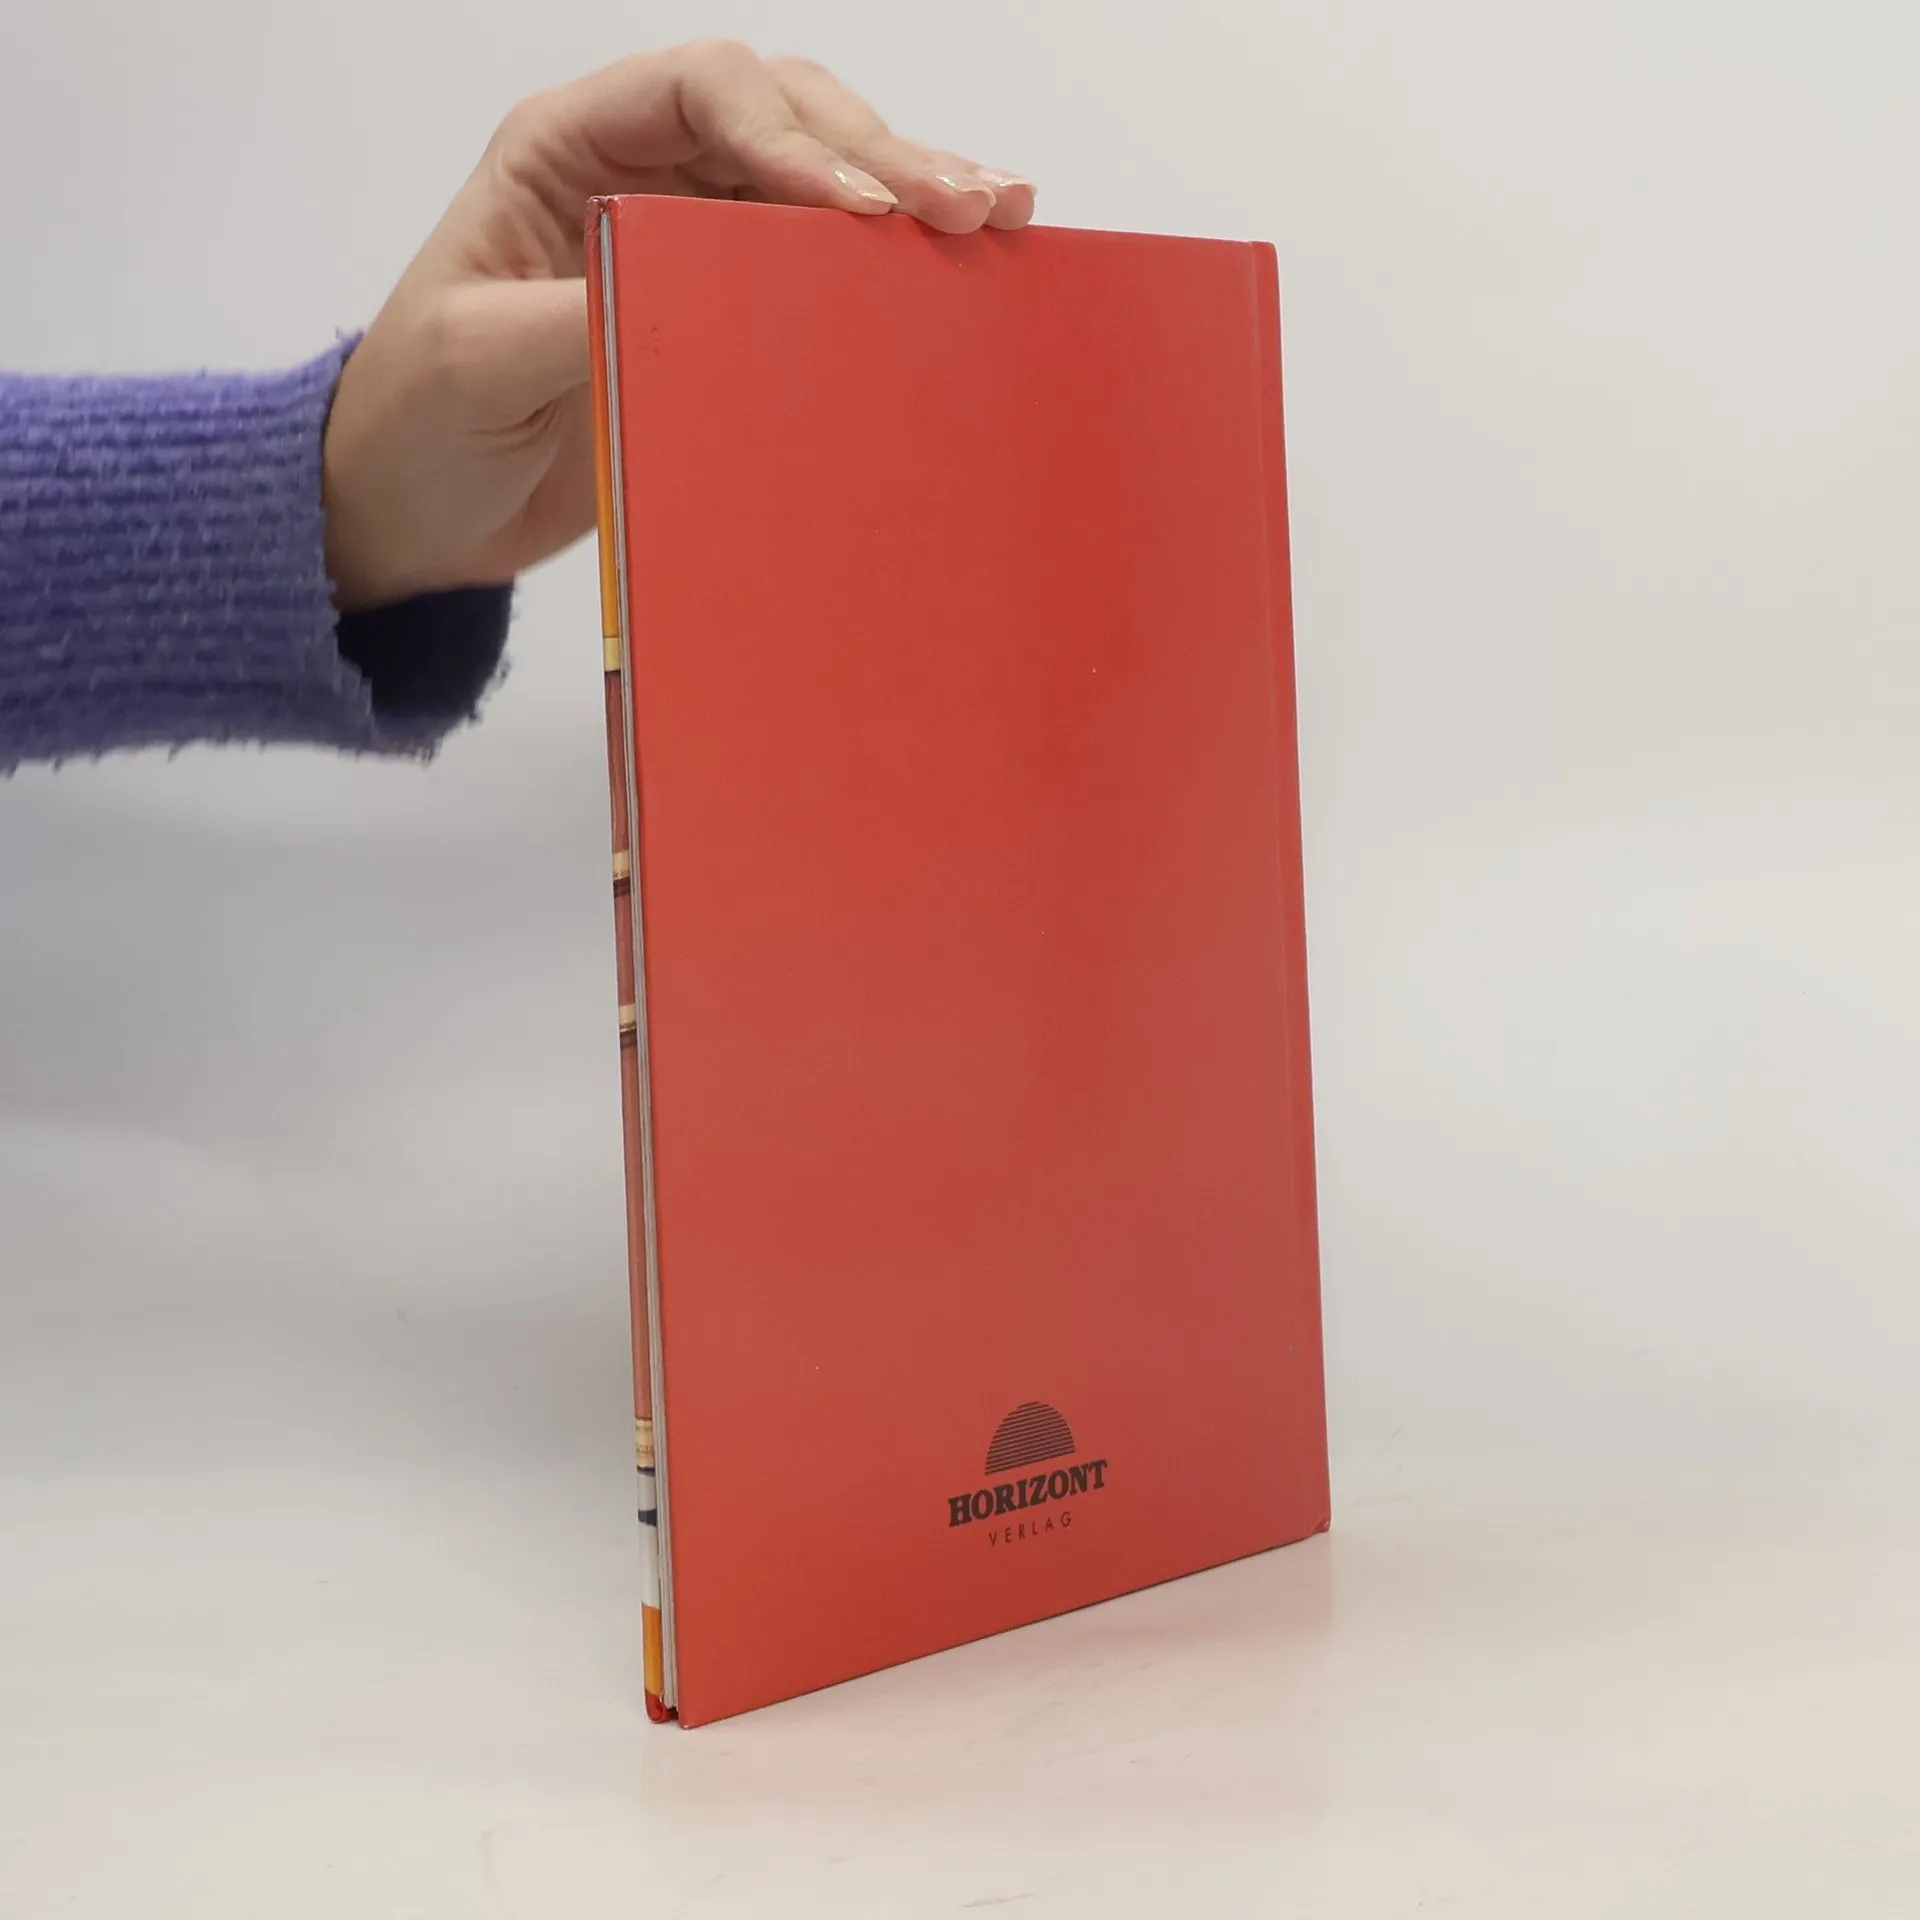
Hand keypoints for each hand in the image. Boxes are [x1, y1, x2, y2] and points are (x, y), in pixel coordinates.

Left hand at [321, 41, 1035, 612]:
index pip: (701, 93)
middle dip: (882, 156)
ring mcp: (686, 244)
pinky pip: (816, 274)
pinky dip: (887, 274)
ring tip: (1001, 221)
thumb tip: (698, 287)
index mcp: (566, 149)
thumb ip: (580, 313)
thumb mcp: (477, 365)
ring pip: (818, 186)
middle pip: (785, 121)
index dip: (792, 134)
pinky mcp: (719, 321)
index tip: (858, 209)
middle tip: (973, 204)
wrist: (406, 516)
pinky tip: (957, 278)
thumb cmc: (414, 428)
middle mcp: (637, 173)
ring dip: (908, 200)